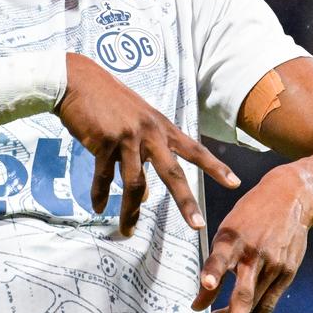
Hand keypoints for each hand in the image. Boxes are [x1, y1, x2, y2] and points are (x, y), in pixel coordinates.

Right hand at [56, 54, 238, 236]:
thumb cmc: (107, 101)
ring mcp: (127, 138)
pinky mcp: (104, 142)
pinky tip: (99, 207)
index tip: (235, 183)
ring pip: (135, 183)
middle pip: (172, 173)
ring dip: (130, 211)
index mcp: (161, 126)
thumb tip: (144, 194)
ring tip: (127, 231)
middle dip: (186, 202)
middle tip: (197, 226)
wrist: (78, 81)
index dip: (215, 167)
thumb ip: (143, 156)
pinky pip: (104, 176)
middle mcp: (150, 133)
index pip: (194, 149)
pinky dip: (100, 194)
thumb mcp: (133, 125)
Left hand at [192, 165, 311, 312]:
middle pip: (244, 292)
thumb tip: (200, 299)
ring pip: (256, 303)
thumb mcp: (229, 229)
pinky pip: (270, 302)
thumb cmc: (251, 216)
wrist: (293, 197)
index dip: (213, 271)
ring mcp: (274, 264)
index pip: (220, 257)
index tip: (206, 283)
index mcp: (233, 236)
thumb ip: (215, 263)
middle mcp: (254, 252)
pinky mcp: (288, 271)